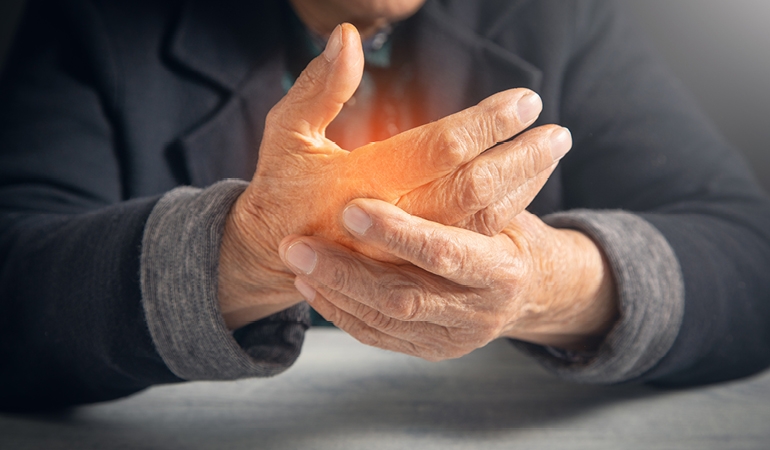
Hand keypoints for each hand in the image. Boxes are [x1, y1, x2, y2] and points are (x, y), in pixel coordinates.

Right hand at [219, 24, 570, 327]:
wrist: (275, 255)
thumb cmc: (282, 189)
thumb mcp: (287, 135)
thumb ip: (319, 88)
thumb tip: (346, 36)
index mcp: (361, 183)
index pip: (439, 149)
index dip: (486, 124)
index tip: (524, 101)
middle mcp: (390, 219)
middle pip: (472, 189)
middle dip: (520, 157)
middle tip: (557, 131)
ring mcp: (405, 249)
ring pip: (478, 220)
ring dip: (522, 184)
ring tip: (552, 151)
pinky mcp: (413, 263)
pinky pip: (470, 240)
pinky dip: (504, 211)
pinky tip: (525, 186)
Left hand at [279, 199, 617, 359]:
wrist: (528, 288)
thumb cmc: (504, 226)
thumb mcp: (499, 196)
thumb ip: (461, 171)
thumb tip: (420, 114)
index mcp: (504, 267)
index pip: (445, 251)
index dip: (399, 233)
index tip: (349, 209)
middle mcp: (482, 310)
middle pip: (407, 295)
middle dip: (348, 271)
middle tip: (297, 247)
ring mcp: (456, 337)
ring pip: (387, 318)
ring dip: (337, 288)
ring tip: (297, 258)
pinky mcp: (432, 349)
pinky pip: (378, 336)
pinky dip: (340, 310)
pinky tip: (310, 284)